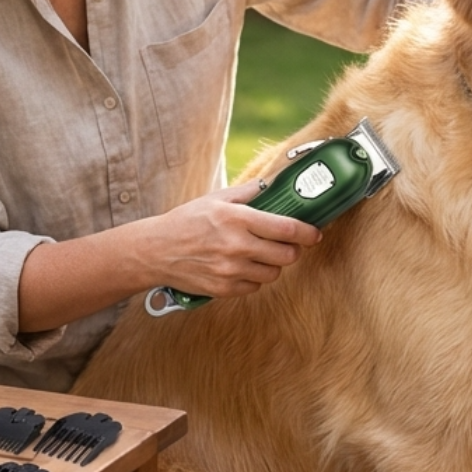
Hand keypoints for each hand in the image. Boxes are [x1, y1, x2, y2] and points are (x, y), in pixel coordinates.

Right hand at [142, 180, 321, 299]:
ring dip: (273, 265)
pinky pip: (254, 287)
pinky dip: (254, 278)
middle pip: (286, 256)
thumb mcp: (216, 198)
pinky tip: (243, 266)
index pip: (286, 229)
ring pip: (273, 274)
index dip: (307, 232)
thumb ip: (249, 192)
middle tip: (288, 244)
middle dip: (293, 250)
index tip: (314, 233)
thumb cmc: (186, 221)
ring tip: (262, 255)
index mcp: (237, 219)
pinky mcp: (223, 288)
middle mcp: (236, 245)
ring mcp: (230, 270)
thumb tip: (275, 183)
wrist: (156, 250)